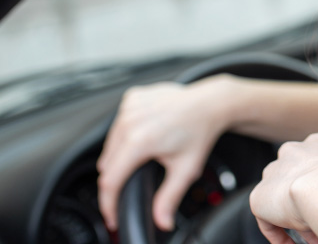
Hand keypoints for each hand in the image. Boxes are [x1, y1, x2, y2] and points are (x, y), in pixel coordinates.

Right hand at [96, 78, 230, 230]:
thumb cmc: (200, 132)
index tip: (112, 215)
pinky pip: (118, 124)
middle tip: (137, 180)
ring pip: (110, 143)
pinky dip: (125, 134)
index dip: (109, 203)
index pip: (111, 180)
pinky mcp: (131, 98)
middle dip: (118, 179)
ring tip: (145, 155)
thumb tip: (162, 221)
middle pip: (107, 163)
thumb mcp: (185, 170)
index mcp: (140, 140)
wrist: (210, 103)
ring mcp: (129, 107)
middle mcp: (130, 121)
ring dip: (119, 155)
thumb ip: (169, 198)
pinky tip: (144, 134)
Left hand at [250, 133, 317, 243]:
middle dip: (304, 202)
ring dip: (292, 217)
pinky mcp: (259, 196)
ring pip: (281, 197)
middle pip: (296, 179)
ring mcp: (273, 172)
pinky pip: (267, 219)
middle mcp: (293, 152)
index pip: (316, 164)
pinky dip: (278, 233)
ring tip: (308, 234)